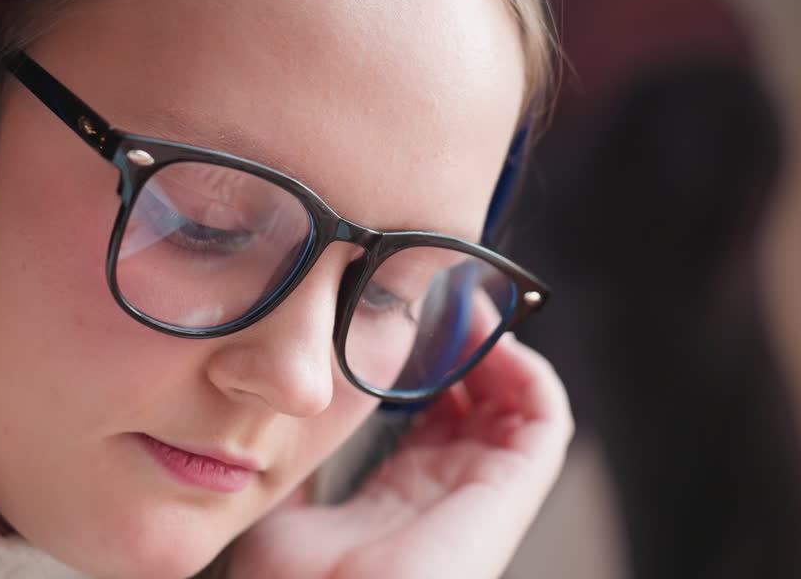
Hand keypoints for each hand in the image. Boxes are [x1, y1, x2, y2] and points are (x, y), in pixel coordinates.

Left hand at [231, 334, 572, 578]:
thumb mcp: (274, 505)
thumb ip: (279, 465)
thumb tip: (255, 424)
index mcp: (394, 493)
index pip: (426, 420)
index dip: (422, 365)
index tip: (400, 316)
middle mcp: (441, 489)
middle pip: (474, 406)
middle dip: (461, 346)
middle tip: (435, 296)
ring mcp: (478, 490)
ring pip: (515, 408)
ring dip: (497, 351)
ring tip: (465, 305)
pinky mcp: (507, 490)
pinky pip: (545, 424)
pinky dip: (530, 374)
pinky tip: (492, 337)